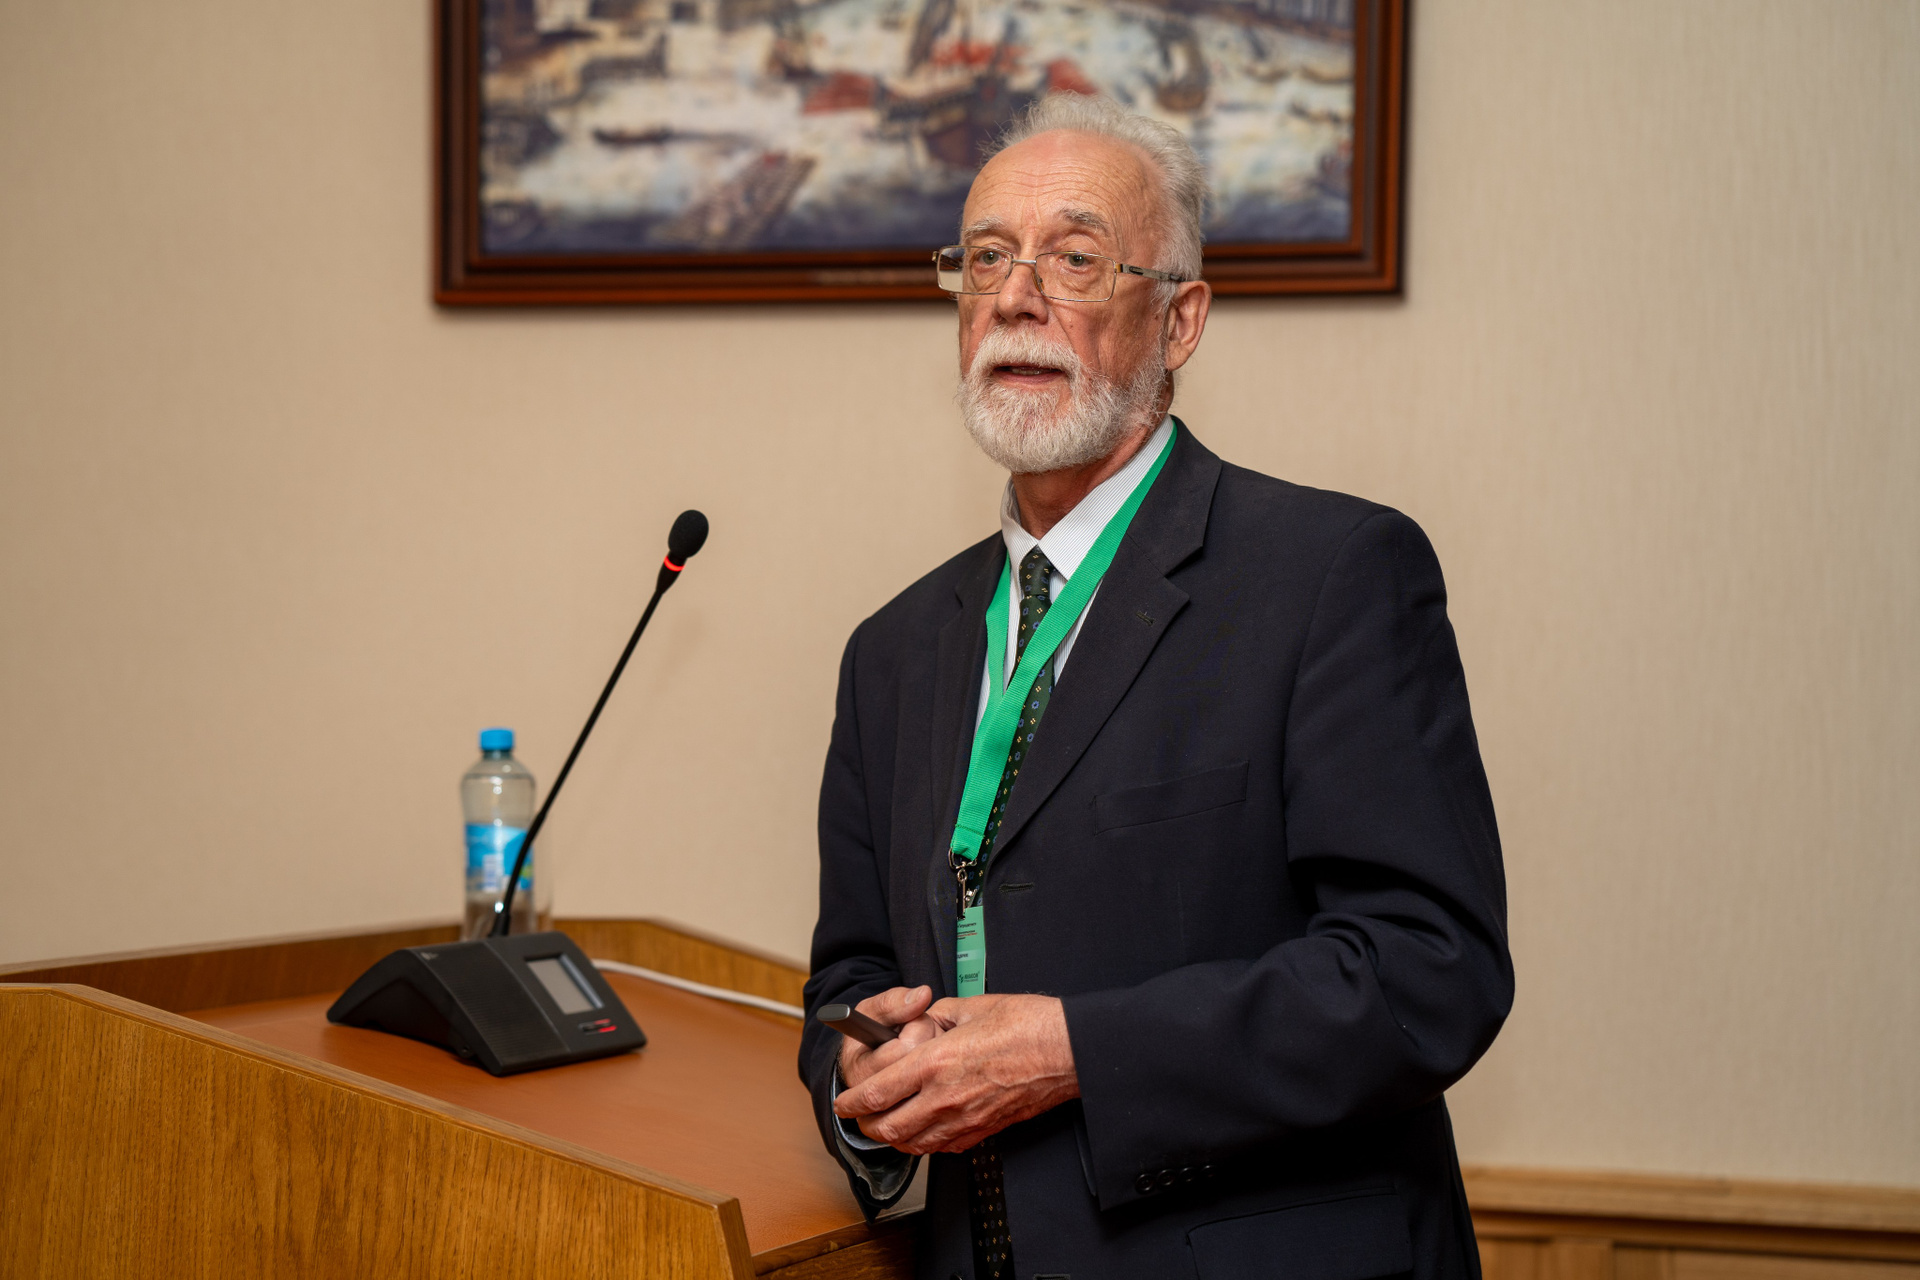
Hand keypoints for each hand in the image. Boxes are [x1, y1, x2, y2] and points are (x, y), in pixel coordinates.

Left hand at [833, 993, 1078, 1154]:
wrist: (1068, 1052)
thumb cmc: (1027, 1025)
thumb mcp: (971, 1007)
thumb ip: (937, 1016)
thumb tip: (921, 1021)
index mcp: (935, 1062)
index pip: (877, 1093)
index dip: (851, 1101)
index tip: (843, 1101)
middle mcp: (944, 1097)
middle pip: (886, 1128)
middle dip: (864, 1125)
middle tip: (859, 1114)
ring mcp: (964, 1119)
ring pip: (911, 1144)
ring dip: (892, 1137)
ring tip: (887, 1123)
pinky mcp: (983, 1131)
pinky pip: (941, 1147)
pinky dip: (924, 1142)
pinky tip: (924, 1128)